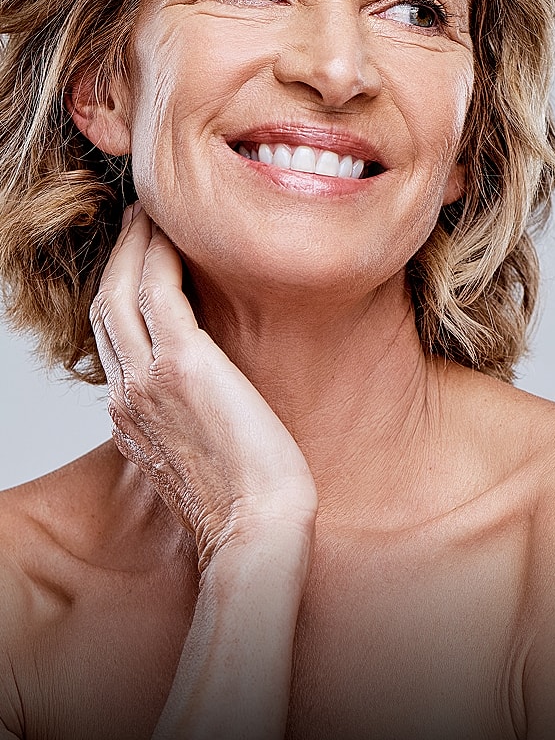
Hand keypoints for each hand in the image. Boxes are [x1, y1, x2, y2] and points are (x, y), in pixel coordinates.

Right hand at [90, 204, 317, 568]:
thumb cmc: (246, 503)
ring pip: (123, 290)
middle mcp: (127, 395)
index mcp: (129, 417)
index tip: (140, 258)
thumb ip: (188, 419)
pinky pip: (159, 292)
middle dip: (120, 256)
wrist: (255, 532)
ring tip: (153, 214)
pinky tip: (176, 234)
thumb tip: (210, 396)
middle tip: (138, 220)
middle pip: (106, 305)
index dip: (120, 289)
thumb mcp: (200, 457)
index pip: (113, 336)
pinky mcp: (183, 366)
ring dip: (136, 245)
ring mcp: (147, 380)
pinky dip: (162, 257)